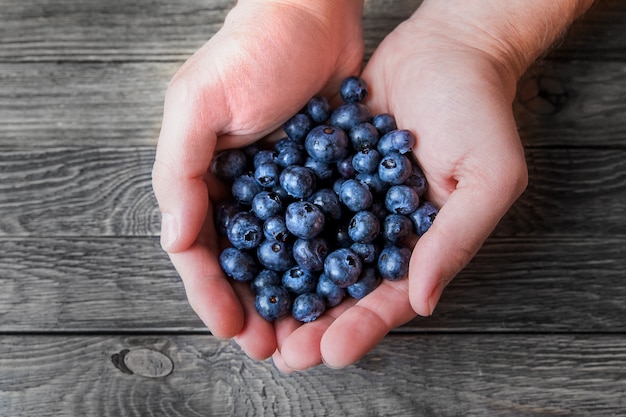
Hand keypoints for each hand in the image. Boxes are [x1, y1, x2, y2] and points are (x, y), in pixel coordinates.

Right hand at [151, 0, 363, 359]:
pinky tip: (338, 288)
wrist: (313, 13)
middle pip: (242, 263)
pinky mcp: (322, 179)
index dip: (211, 292)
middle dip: (252, 307)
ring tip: (304, 332)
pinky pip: (321, 230)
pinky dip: (325, 262)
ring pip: (283, 256)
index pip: (199, 248)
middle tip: (270, 347)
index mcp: (203, 177)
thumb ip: (179, 168)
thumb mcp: (199, 101)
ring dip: (290, 297)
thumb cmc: (251, 51)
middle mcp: (240, 190)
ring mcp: (283, 189)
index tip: (232, 328)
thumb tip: (175, 240)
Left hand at [272, 6, 528, 370]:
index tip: (327, 352)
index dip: (360, 328)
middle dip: (313, 321)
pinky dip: (272, 229)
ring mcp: (350, 201)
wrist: (447, 48)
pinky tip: (246, 249)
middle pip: (343, 287)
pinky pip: (296, 204)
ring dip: (285, 287)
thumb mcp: (489, 176)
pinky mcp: (325, 169)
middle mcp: (381, 230)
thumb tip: (425, 301)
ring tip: (254, 316)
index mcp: (421, 243)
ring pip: (313, 254)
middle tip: (280, 352)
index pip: (390, 297)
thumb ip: (456, 239)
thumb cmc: (479, 111)